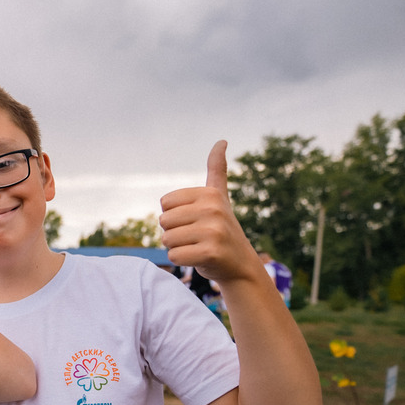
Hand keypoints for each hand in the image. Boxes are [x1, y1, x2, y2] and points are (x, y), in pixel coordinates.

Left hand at [159, 141, 257, 284]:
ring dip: (178, 247)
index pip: (165, 203)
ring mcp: (213, 231)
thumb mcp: (219, 197)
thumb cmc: (222, 229)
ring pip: (167, 239)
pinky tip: (199, 258)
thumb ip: (217, 170)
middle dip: (174, 232)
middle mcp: (213, 209)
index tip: (194, 220)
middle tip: (196, 237)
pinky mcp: (210, 252)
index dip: (174, 215)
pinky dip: (182, 260)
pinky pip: (174, 256)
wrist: (240, 264)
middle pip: (164, 221)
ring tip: (198, 246)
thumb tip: (222, 141)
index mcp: (210, 194)